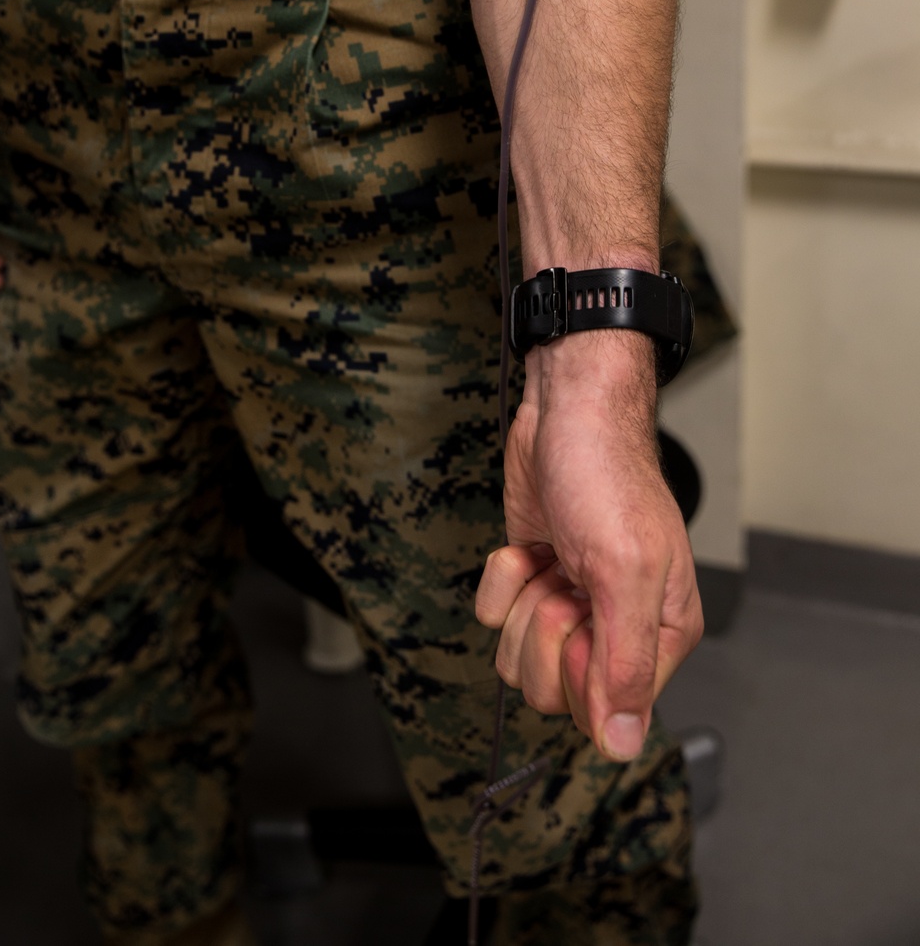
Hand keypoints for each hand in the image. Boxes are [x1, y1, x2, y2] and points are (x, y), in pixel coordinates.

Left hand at [475, 330, 702, 761]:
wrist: (567, 410)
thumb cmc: (607, 474)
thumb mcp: (626, 570)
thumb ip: (626, 662)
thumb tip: (625, 744)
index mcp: (662, 633)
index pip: (606, 712)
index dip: (579, 671)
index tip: (585, 619)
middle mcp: (617, 627)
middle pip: (553, 690)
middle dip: (543, 631)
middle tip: (566, 580)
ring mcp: (571, 603)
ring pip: (517, 657)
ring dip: (521, 602)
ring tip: (552, 558)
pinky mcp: (532, 579)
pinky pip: (493, 616)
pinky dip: (502, 577)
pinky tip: (529, 545)